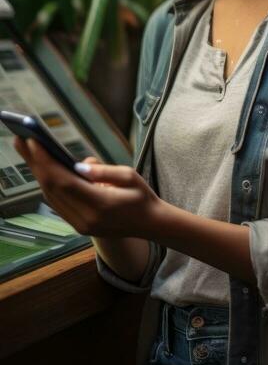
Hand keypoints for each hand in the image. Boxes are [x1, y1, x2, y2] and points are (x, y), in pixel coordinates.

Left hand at [15, 137, 163, 239]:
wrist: (150, 224)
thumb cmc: (142, 197)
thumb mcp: (130, 176)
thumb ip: (104, 171)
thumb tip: (80, 164)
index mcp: (100, 205)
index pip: (64, 182)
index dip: (45, 161)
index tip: (33, 141)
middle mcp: (85, 218)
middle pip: (52, 189)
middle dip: (35, 163)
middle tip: (21, 139)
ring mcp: (80, 225)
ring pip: (51, 197)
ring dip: (37, 172)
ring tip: (27, 150)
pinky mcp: (78, 225)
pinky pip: (57, 203)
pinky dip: (47, 183)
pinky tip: (42, 167)